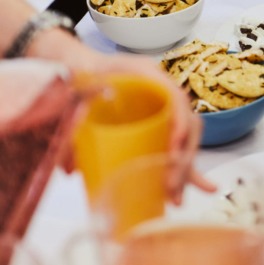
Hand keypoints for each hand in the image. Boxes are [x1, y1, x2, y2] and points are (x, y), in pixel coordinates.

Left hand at [28, 30, 216, 202]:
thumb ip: (70, 120)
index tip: (173, 148)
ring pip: (186, 140)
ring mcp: (162, 109)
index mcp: (146, 75)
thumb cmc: (81, 72)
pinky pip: (175, 149)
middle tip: (170, 185)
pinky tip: (193, 190)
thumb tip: (70, 167)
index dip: (179, 122)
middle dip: (183, 158)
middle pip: (188, 124)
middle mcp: (161, 92)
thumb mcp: (75, 88)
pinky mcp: (157, 127)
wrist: (80, 66)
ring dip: (185, 170)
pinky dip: (183, 170)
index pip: (175, 97)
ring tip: (176, 199)